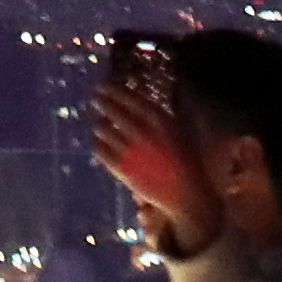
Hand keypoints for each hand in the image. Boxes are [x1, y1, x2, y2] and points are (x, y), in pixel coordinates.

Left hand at [91, 63, 218, 255]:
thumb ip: (160, 116)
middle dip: (100, 101)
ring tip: (98, 121)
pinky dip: (97, 143)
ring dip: (99, 122)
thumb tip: (140, 98)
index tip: (102, 85)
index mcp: (160, 121)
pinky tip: (99, 141)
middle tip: (94, 98)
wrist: (188, 196)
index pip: (129, 98)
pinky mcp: (123, 170)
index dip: (113, 89)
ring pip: (103, 129)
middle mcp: (144, 134)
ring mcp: (132, 152)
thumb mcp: (181, 132)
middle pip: (112, 110)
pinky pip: (100, 150)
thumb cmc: (186, 162)